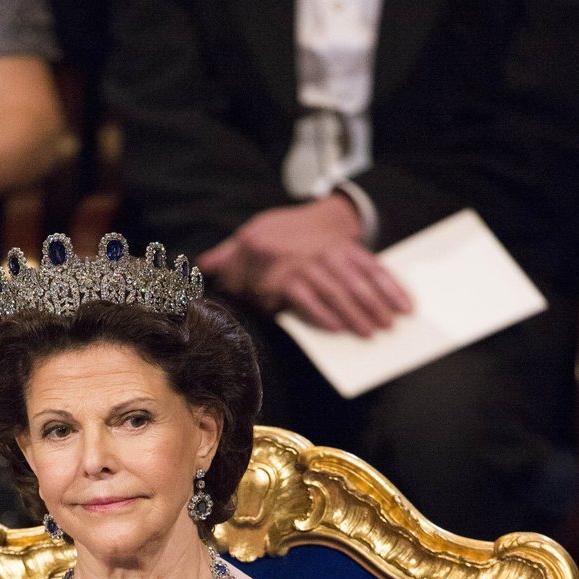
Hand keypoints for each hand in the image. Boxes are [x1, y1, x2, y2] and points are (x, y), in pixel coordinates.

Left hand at [199, 196, 410, 336]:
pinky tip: (405, 302)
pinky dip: (391, 284)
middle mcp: (309, 256)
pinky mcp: (352, 252)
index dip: (323, 311)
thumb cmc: (264, 244)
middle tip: (374, 335)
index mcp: (281, 263)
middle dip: (357, 311)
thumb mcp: (239, 249)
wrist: (298, 213)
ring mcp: (333, 252)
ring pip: (359, 277)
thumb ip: (225, 262)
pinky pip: (374, 267)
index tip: (339, 331)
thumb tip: (204, 265)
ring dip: (377, 301)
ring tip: (392, 323)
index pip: (304, 290)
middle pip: (336, 286)